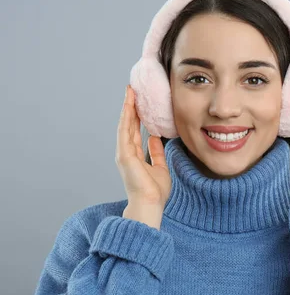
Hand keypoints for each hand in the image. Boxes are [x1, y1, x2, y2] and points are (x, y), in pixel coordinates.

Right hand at [116, 85, 171, 229]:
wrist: (150, 205)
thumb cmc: (155, 191)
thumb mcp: (160, 167)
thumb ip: (156, 153)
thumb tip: (155, 138)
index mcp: (134, 155)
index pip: (135, 130)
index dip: (137, 115)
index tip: (139, 100)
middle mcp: (126, 152)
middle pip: (128, 124)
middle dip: (130, 106)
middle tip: (133, 89)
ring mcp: (123, 153)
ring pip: (125, 125)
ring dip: (127, 107)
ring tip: (130, 91)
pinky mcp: (124, 155)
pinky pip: (125, 132)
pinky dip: (126, 118)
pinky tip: (129, 105)